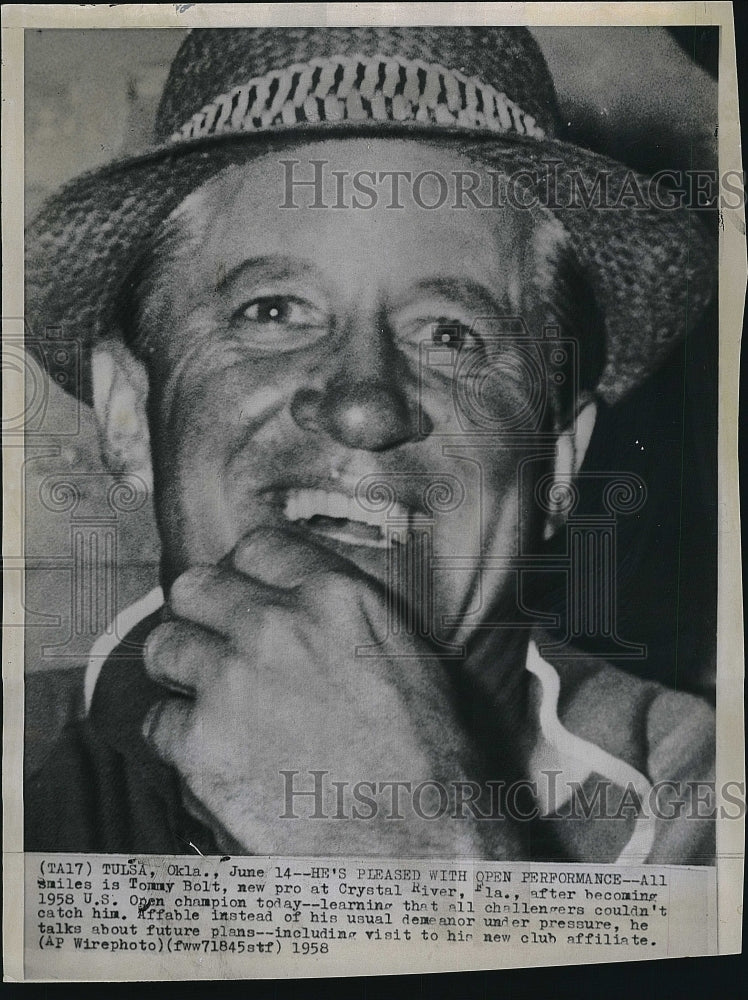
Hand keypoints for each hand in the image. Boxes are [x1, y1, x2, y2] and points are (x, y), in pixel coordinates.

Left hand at [143, 527, 521, 856]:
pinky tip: (217, 760)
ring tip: (211, 704)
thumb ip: (343, 617)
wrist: (420, 845)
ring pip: (163, 646)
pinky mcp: (201, 746)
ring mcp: (232, 682)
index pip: (255, 548)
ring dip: (181, 674)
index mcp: (334, 597)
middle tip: (214, 648)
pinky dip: (179, 742)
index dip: (244, 577)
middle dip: (200, 615)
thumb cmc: (426, 758)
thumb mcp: (404, 656)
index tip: (244, 600)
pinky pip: (158, 721)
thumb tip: (296, 606)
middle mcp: (277, 627)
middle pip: (193, 586)